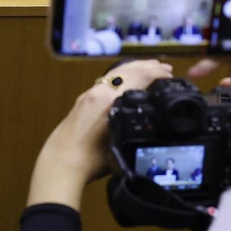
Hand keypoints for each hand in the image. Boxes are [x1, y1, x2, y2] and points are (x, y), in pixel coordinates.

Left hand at [27, 60, 171, 210]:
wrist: (60, 164)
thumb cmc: (88, 160)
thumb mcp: (121, 144)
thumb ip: (136, 127)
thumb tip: (151, 121)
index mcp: (109, 99)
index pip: (139, 76)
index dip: (157, 72)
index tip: (170, 74)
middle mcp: (98, 92)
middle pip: (127, 70)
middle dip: (148, 66)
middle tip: (165, 69)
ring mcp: (89, 94)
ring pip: (116, 73)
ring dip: (134, 70)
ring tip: (149, 70)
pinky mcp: (83, 100)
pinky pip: (106, 80)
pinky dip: (121, 77)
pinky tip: (126, 82)